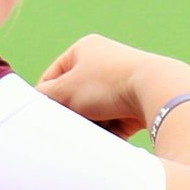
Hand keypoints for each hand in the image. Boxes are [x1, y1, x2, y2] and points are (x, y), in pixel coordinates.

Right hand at [37, 35, 189, 139]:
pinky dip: (110, 132)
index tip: (46, 118)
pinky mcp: (137, 104)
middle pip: (75, 98)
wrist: (157, 91)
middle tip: (70, 130)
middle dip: (72, 117)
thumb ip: (44, 97)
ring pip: (95, 113)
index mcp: (85, 49)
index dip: (47, 100)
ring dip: (91, 127)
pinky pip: (114, 122)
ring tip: (93, 134)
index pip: (52, 78)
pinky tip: (110, 140)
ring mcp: (122, 83)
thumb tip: (32, 104)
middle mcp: (105, 62)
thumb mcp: (66, 91)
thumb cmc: (107, 85)